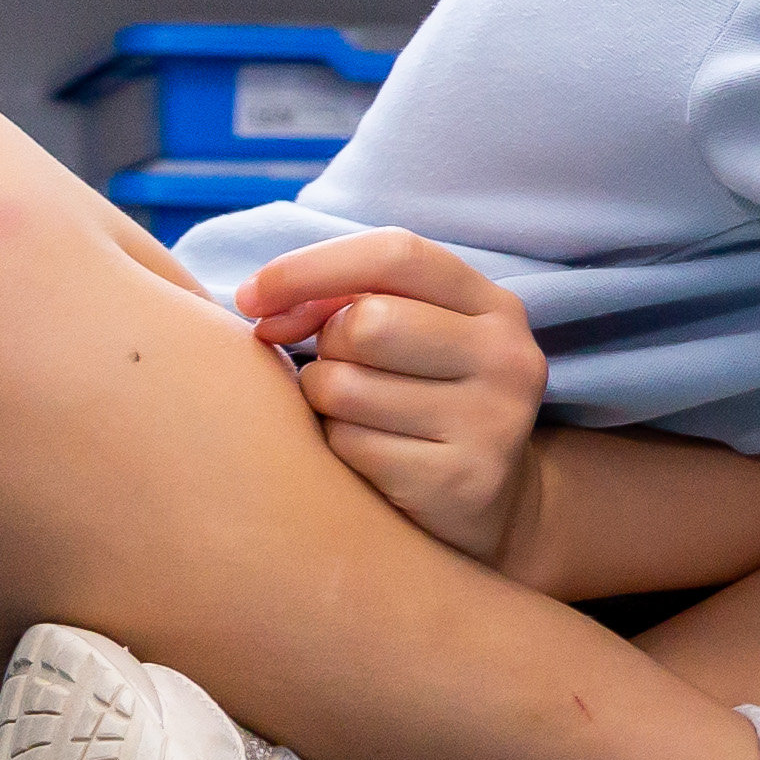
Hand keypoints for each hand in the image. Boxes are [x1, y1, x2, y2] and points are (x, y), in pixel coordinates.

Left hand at [237, 229, 547, 563]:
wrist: (493, 505)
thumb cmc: (422, 402)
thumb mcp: (414, 337)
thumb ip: (351, 303)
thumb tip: (262, 307)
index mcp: (495, 308)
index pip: (397, 254)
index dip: (311, 268)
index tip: (250, 298)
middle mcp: (508, 358)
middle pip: (367, 322)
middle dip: (326, 348)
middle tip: (337, 373)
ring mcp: (494, 422)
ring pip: (345, 388)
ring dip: (325, 404)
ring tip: (357, 418)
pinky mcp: (463, 481)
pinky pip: (351, 447)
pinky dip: (339, 451)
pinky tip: (370, 460)